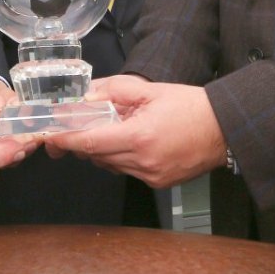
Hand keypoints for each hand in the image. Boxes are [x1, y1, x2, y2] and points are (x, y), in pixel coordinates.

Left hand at [48, 76, 225, 188]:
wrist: (223, 129)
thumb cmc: (191, 107)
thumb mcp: (150, 90)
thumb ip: (114, 90)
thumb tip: (87, 94)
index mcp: (139, 136)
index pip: (90, 142)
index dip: (66, 139)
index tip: (50, 134)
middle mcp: (142, 162)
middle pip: (96, 156)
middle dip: (84, 141)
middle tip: (79, 125)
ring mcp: (150, 176)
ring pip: (110, 165)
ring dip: (104, 149)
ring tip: (117, 129)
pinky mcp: (157, 183)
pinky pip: (127, 171)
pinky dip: (122, 158)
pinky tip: (132, 142)